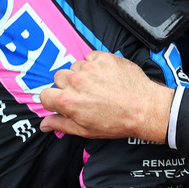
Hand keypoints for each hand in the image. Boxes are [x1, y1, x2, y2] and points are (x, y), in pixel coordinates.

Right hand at [39, 51, 172, 140]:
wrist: (144, 108)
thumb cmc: (117, 122)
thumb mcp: (86, 130)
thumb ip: (62, 124)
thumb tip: (44, 124)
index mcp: (68, 101)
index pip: (45, 95)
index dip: (55, 100)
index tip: (65, 102)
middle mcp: (76, 81)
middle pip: (59, 78)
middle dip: (68, 85)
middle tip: (85, 94)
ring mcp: (90, 67)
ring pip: (75, 66)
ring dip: (82, 74)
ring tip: (99, 85)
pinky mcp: (104, 57)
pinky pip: (90, 57)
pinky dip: (96, 64)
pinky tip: (106, 76)